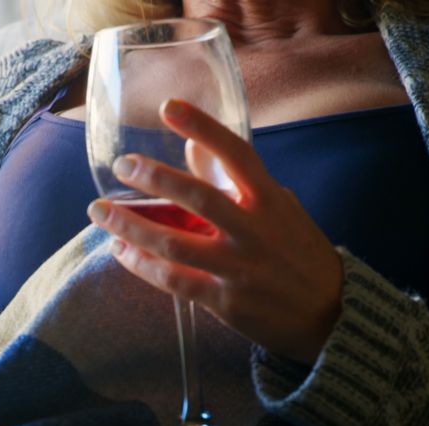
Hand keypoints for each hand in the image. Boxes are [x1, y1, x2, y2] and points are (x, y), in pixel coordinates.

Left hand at [87, 99, 342, 364]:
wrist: (329, 315)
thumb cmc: (297, 253)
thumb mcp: (280, 210)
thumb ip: (241, 184)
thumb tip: (194, 150)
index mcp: (270, 200)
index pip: (236, 154)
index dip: (203, 128)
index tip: (169, 107)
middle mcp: (255, 231)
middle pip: (198, 198)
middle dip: (155, 178)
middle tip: (123, 165)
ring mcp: (239, 267)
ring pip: (173, 244)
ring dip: (130, 226)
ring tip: (98, 212)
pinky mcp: (225, 301)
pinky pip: (174, 280)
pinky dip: (141, 264)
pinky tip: (120, 249)